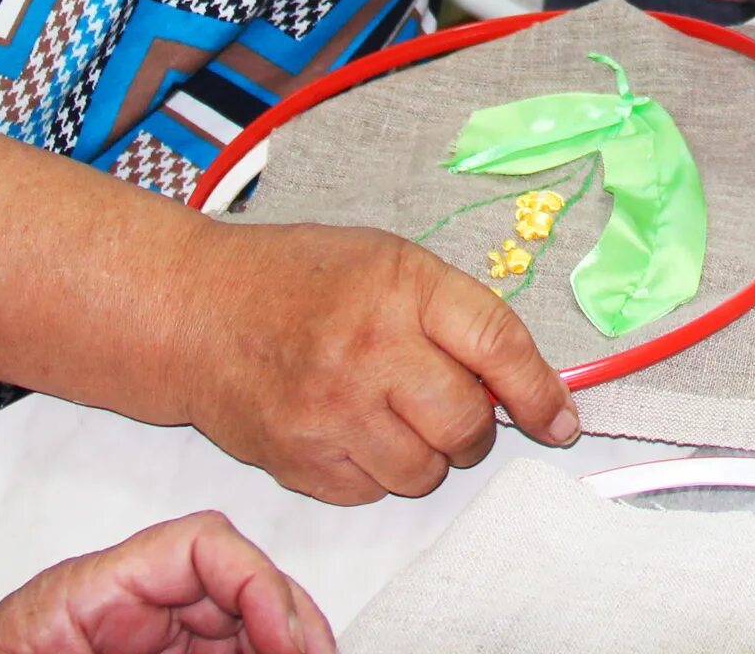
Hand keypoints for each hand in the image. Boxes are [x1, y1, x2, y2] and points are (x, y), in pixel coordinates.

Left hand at [0, 511, 334, 653]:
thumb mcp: (52, 643)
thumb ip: (151, 639)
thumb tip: (247, 643)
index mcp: (91, 592)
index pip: (203, 544)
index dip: (261, 583)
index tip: (290, 641)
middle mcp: (122, 609)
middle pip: (235, 584)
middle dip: (288, 620)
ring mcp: (138, 641)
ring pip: (235, 625)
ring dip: (279, 641)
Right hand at [182, 223, 574, 505]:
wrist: (196, 311)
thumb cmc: (297, 279)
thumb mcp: (386, 261)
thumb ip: (453, 313)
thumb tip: (519, 381)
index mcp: (402, 286)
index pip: (497, 344)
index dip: (539, 390)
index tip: (558, 419)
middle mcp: (369, 349)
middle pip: (467, 424)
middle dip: (475, 427)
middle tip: (452, 409)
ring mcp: (331, 410)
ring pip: (424, 472)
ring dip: (426, 455)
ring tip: (393, 416)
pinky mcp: (299, 459)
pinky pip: (372, 492)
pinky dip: (375, 472)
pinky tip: (351, 429)